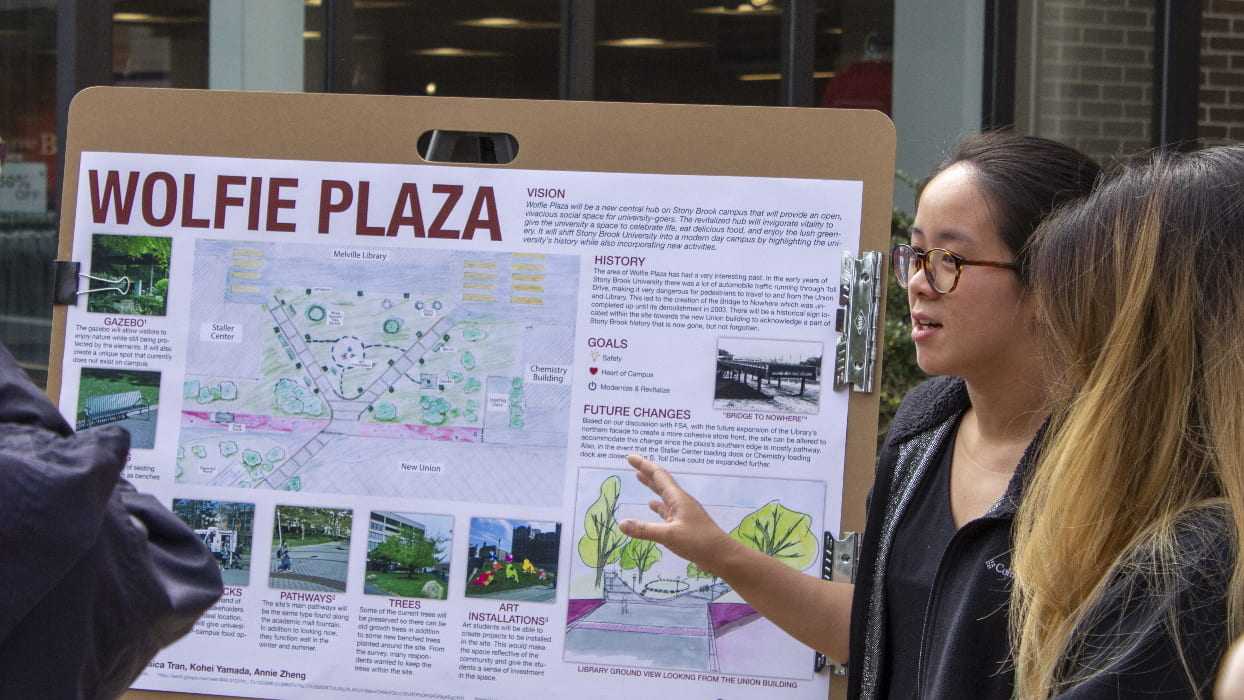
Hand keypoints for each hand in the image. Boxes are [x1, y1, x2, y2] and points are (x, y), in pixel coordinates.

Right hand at [617, 454, 735, 572]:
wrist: (722, 555)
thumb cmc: (699, 542)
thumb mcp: (669, 535)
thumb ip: (644, 530)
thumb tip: (620, 523)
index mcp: (678, 499)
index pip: (658, 476)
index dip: (644, 465)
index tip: (630, 457)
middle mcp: (681, 502)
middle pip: (661, 482)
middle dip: (647, 472)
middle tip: (633, 464)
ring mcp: (684, 513)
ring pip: (664, 495)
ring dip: (652, 487)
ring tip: (640, 479)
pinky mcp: (685, 525)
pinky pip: (668, 510)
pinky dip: (658, 506)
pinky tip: (653, 507)